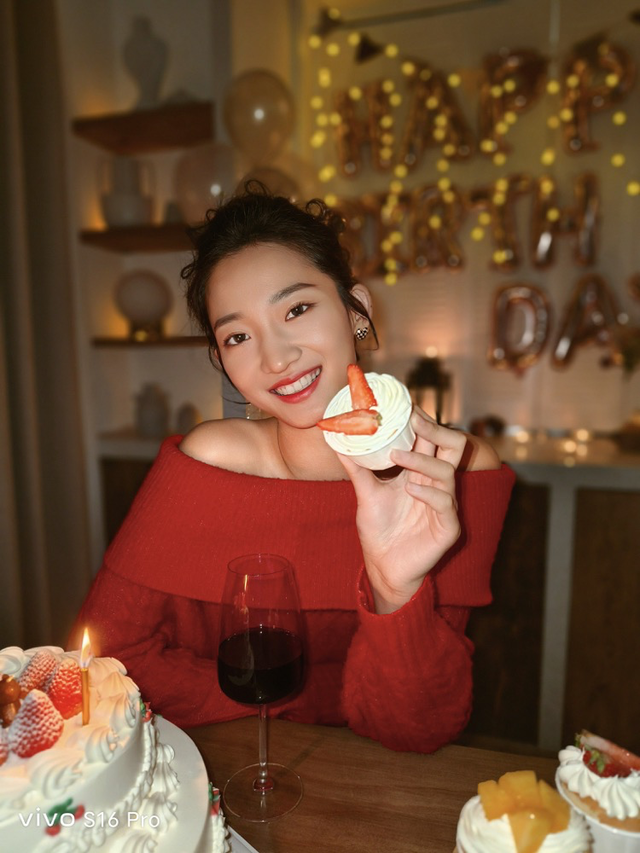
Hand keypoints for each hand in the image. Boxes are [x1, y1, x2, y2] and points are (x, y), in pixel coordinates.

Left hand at [337, 407, 466, 613]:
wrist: (383, 568)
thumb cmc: (379, 530)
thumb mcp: (365, 494)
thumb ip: (357, 468)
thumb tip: (338, 440)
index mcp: (420, 473)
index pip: (430, 439)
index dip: (422, 421)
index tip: (406, 404)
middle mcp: (437, 484)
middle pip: (452, 447)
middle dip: (435, 430)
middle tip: (414, 419)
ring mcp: (445, 506)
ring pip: (447, 471)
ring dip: (422, 460)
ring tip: (397, 455)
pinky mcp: (448, 528)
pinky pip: (445, 504)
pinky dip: (428, 493)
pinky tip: (409, 488)